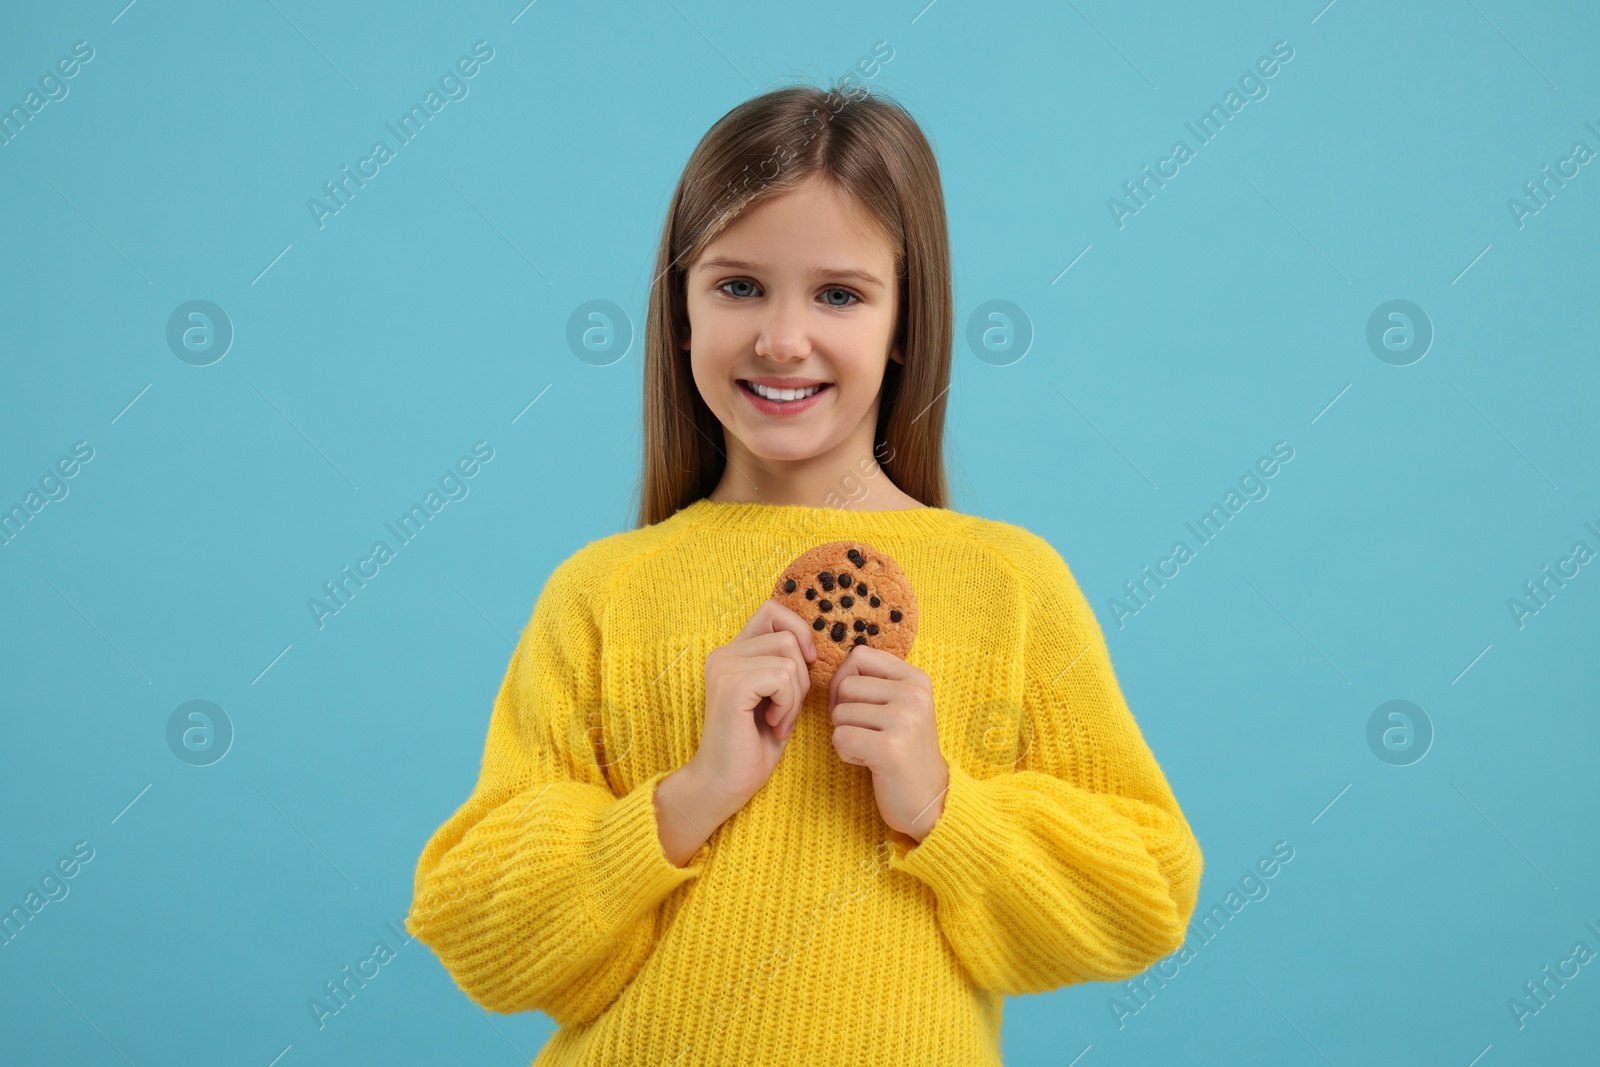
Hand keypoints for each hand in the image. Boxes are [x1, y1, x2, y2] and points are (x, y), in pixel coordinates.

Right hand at [692, 599, 816, 808]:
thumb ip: (787, 666)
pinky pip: (782, 677)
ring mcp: (724, 667)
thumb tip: (814, 647)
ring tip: (778, 720)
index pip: (772, 610)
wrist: (725, 784)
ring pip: (789, 659)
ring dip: (795, 695)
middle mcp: (723, 654)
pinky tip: (773, 725)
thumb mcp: (778, 697)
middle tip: (786, 709)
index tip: (805, 665)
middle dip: (801, 676)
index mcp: (733, 653)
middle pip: (788, 636)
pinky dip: (788, 705)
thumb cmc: (754, 745)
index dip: (797, 630)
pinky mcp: (731, 685)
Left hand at [828, 644, 949, 840]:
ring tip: (872, 749)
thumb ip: (876, 683)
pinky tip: (869, 762)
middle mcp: (913, 694)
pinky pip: (839, 737)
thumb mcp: (902, 707)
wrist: (931, 801)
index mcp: (916, 679)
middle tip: (868, 734)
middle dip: (844, 712)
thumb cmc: (906, 752)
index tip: (854, 704)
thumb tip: (834, 670)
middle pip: (845, 685)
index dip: (844, 679)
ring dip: (846, 735)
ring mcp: (903, 720)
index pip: (859, 656)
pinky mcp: (889, 748)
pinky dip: (846, 753)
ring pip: (839, 713)